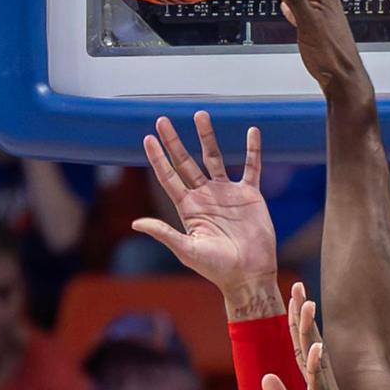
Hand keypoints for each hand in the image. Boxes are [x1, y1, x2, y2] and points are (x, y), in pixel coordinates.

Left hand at [135, 112, 281, 317]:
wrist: (249, 275)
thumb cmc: (217, 269)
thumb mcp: (187, 251)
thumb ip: (164, 233)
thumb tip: (136, 223)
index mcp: (188, 208)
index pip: (168, 177)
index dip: (158, 158)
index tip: (148, 138)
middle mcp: (205, 196)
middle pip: (186, 162)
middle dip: (174, 141)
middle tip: (162, 120)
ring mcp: (227, 193)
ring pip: (214, 158)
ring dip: (207, 137)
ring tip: (200, 115)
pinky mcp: (250, 195)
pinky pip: (251, 167)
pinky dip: (252, 150)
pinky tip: (252, 132)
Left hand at [263, 284, 349, 389]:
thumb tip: (267, 377)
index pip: (303, 353)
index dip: (298, 326)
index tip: (295, 298)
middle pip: (312, 348)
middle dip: (305, 317)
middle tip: (299, 286)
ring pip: (318, 361)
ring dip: (312, 332)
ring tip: (306, 305)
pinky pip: (321, 389)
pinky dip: (317, 367)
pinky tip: (315, 346)